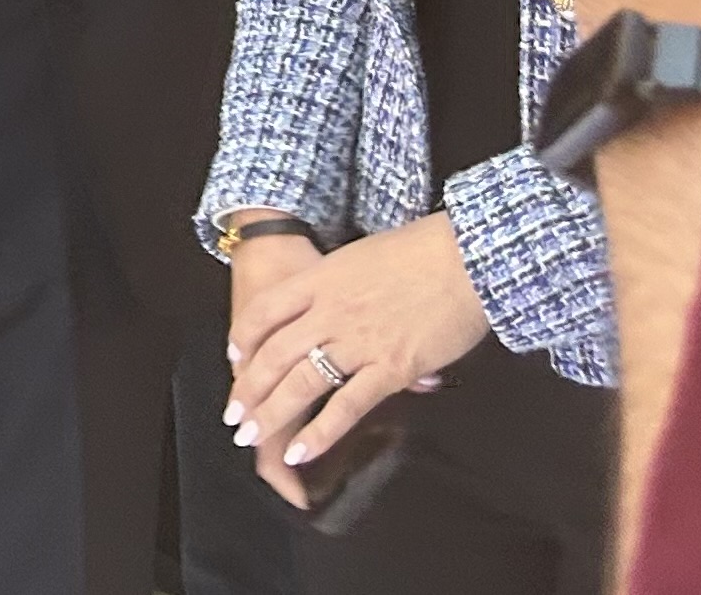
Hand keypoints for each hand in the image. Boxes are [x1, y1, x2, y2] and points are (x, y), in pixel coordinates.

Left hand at [225, 212, 483, 506]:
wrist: (467, 256)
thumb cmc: (423, 250)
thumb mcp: (363, 256)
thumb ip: (340, 284)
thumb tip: (333, 304)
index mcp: (321, 279)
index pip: (264, 311)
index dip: (243, 338)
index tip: (235, 356)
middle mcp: (330, 312)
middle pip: (274, 354)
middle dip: (248, 389)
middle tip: (233, 415)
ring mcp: (358, 342)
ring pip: (300, 384)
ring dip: (271, 415)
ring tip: (251, 436)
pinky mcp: (390, 368)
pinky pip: (346, 406)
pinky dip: (319, 433)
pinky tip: (301, 452)